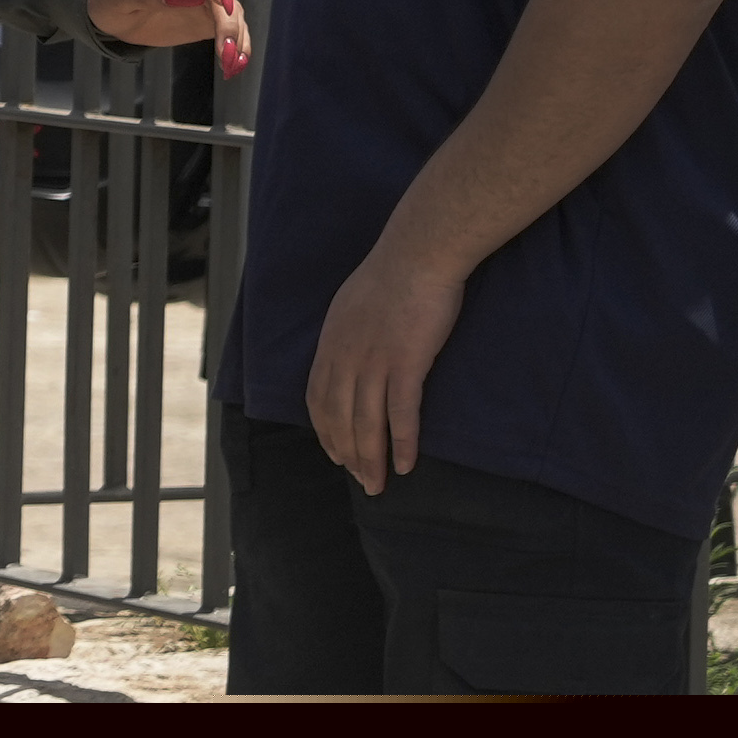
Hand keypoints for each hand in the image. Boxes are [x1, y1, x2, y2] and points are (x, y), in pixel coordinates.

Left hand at [84, 0, 250, 74]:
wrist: (112, 10)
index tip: (224, 4)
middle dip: (228, 23)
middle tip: (224, 51)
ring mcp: (204, 1)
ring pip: (232, 15)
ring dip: (236, 39)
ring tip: (230, 66)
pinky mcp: (205, 21)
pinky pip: (227, 31)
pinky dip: (236, 48)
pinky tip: (236, 66)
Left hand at [307, 234, 465, 495]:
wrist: (419, 253)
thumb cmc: (393, 273)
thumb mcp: (352, 304)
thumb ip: (348, 332)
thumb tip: (352, 349)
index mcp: (330, 344)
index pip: (318, 399)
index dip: (325, 432)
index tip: (335, 454)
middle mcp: (345, 357)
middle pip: (339, 419)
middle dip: (347, 455)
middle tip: (360, 481)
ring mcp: (374, 362)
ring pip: (366, 423)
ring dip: (370, 459)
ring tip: (377, 485)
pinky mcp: (406, 363)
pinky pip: (401, 413)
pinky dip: (401, 442)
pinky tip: (405, 465)